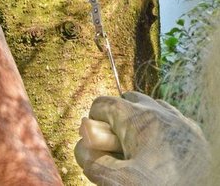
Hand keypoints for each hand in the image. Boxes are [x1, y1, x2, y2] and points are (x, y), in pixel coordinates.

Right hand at [75, 91, 209, 184]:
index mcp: (139, 117)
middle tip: (117, 150)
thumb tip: (83, 147)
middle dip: (117, 121)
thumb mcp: (118, 182)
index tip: (97, 147)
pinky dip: (161, 132)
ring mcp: (181, 122)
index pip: (103, 104)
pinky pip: (172, 122)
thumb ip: (93, 162)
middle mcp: (160, 112)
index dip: (93, 124)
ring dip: (139, 124)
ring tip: (139, 153)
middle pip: (127, 101)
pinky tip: (162, 157)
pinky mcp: (197, 136)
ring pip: (151, 109)